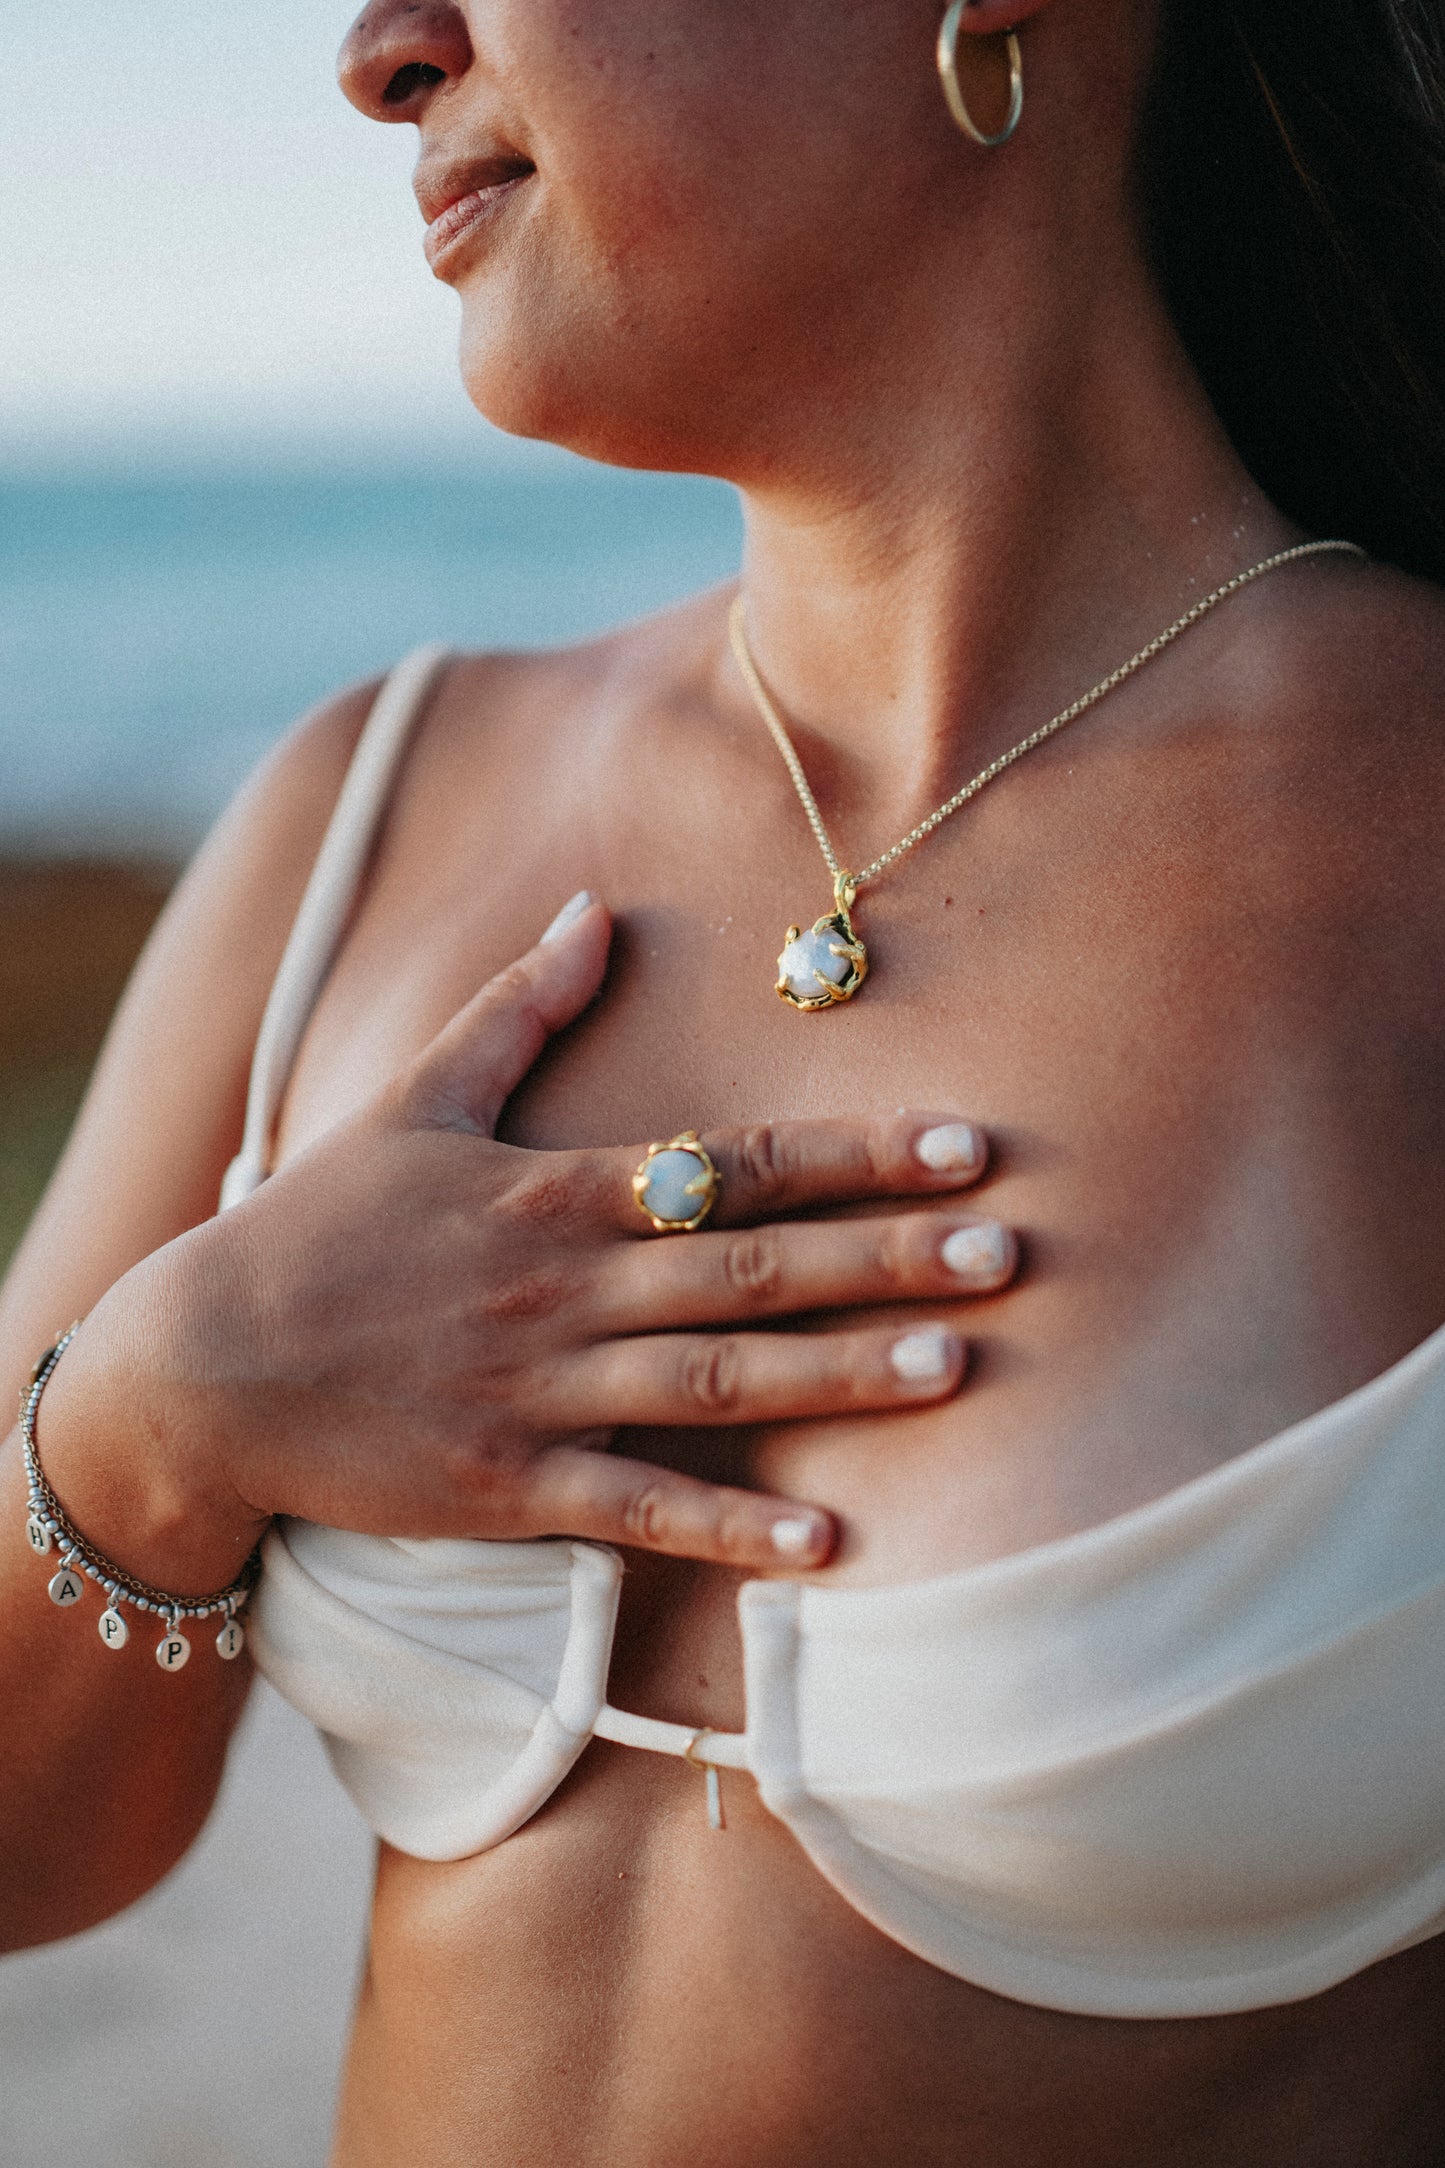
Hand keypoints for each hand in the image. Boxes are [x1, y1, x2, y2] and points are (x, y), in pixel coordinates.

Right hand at [53, 896, 1015, 1581]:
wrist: (203, 1365)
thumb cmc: (320, 1225)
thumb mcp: (414, 1098)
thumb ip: (519, 1008)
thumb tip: (597, 908)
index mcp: (558, 1190)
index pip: (737, 1162)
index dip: (858, 1152)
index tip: (967, 1143)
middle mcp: (568, 1286)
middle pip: (755, 1265)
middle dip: (888, 1257)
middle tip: (1010, 1251)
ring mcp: (543, 1392)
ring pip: (719, 1376)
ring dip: (842, 1375)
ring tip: (959, 1369)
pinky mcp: (511, 1487)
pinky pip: (638, 1508)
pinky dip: (731, 1525)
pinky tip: (827, 1546)